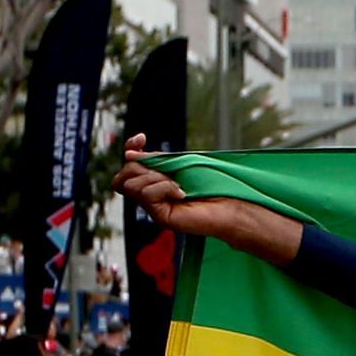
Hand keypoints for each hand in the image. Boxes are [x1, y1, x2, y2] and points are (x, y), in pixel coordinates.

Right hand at [113, 133, 303, 264]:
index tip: (142, 138)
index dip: (131, 148)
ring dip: (156, 179)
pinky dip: (164, 188)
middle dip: (145, 167)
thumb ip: (155, 159)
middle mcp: (152, 192)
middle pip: (125, 173)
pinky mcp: (159, 216)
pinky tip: (181, 194)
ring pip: (131, 184)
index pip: (130, 163)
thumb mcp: (181, 162)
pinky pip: (146, 194)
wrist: (231, 203)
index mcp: (157, 177)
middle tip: (170, 174)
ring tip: (177, 185)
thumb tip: (127, 155)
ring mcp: (154, 205)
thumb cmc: (213, 182)